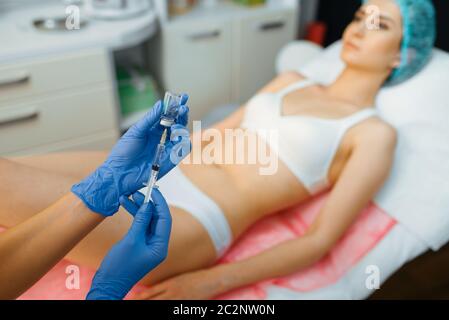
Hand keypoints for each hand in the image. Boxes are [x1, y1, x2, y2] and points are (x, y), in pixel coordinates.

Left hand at [72, 96, 190, 215]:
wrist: (120, 173)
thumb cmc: (123, 153)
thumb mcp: (136, 131)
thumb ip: (150, 119)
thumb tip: (161, 104)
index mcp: (152, 129)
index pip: (168, 115)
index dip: (176, 106)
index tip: (183, 97)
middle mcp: (161, 138)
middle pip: (178, 123)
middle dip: (183, 114)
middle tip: (184, 107)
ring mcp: (167, 148)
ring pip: (182, 135)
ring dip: (183, 126)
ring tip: (177, 124)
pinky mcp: (170, 160)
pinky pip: (182, 149)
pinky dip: (184, 141)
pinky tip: (177, 135)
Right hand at [86, 189, 171, 299]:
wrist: (107, 284)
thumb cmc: (119, 267)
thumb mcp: (131, 240)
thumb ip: (141, 221)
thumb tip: (148, 205)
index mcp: (160, 246)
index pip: (165, 219)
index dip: (159, 203)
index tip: (153, 190)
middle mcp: (158, 245)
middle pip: (157, 218)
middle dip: (149, 204)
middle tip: (139, 191)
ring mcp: (149, 244)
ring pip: (148, 220)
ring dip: (140, 208)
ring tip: (130, 196)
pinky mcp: (139, 244)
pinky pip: (140, 225)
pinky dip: (135, 216)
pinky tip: (127, 205)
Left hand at [133, 269, 225, 299]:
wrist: (211, 280)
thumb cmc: (194, 278)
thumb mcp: (177, 279)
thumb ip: (164, 285)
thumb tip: (150, 291)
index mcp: (169, 284)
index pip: (149, 293)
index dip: (137, 298)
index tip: (128, 299)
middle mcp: (172, 293)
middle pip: (152, 301)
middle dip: (141, 303)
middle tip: (128, 302)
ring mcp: (179, 300)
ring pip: (159, 305)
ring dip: (149, 305)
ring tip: (138, 305)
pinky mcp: (185, 306)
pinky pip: (172, 310)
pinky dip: (163, 308)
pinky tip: (157, 307)